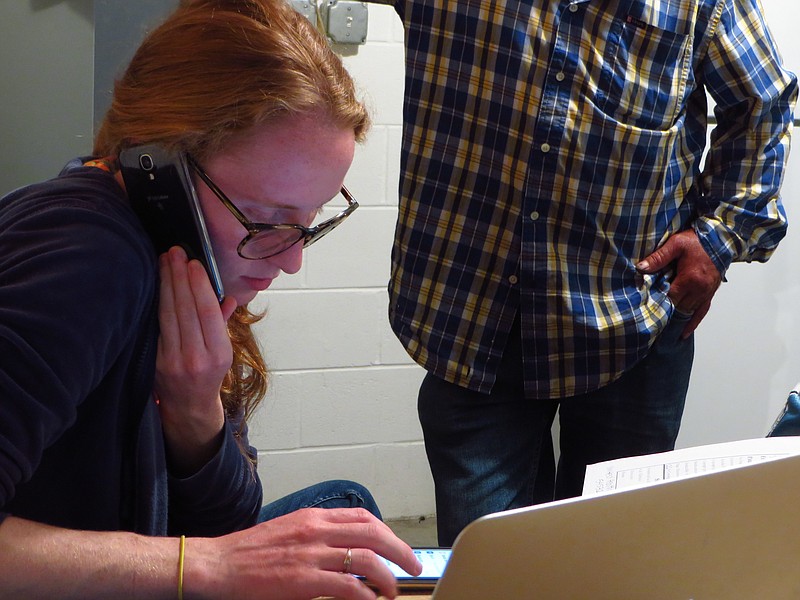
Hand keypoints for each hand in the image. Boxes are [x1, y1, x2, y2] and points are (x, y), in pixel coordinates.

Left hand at [155, 246, 237, 474]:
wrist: (189, 410)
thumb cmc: (210, 376)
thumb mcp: (225, 353)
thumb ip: (223, 323)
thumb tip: (226, 297)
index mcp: (219, 354)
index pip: (207, 313)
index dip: (199, 286)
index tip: (194, 263)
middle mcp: (196, 358)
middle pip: (185, 309)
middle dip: (179, 277)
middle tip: (175, 252)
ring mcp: (172, 360)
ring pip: (168, 314)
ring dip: (165, 283)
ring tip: (164, 260)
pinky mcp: (155, 361)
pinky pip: (157, 325)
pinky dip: (156, 301)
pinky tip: (155, 284)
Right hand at [190, 508, 423, 599]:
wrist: (219, 564)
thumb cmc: (250, 552)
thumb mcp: (289, 530)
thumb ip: (316, 533)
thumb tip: (343, 546)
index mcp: (313, 517)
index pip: (362, 517)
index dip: (386, 532)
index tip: (396, 546)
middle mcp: (316, 530)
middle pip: (372, 533)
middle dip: (399, 550)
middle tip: (413, 566)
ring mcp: (311, 554)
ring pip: (365, 558)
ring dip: (387, 575)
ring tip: (392, 590)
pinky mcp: (303, 580)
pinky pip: (346, 585)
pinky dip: (364, 594)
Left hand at [637, 230, 721, 337]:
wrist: (720, 238)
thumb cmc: (698, 240)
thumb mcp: (676, 244)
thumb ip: (658, 257)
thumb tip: (641, 268)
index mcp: (690, 279)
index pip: (669, 298)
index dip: (657, 304)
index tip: (645, 310)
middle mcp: (699, 290)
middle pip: (678, 308)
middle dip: (665, 314)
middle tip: (650, 324)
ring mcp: (706, 293)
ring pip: (689, 312)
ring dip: (676, 321)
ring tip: (662, 333)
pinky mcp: (710, 293)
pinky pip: (702, 312)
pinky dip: (693, 322)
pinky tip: (684, 332)